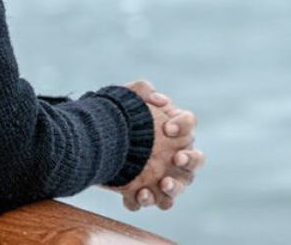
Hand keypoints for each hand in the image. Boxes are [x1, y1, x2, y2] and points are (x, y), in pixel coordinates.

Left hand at [115, 80, 202, 210]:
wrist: (95, 140)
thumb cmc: (119, 117)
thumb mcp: (126, 97)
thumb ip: (142, 90)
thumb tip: (156, 98)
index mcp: (173, 129)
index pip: (189, 124)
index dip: (183, 126)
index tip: (167, 127)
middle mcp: (174, 155)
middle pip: (195, 161)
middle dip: (190, 160)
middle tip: (177, 158)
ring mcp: (162, 176)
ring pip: (177, 188)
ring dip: (174, 188)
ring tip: (163, 183)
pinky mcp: (143, 191)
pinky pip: (151, 200)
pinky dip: (146, 200)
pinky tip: (137, 194)